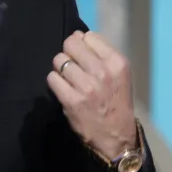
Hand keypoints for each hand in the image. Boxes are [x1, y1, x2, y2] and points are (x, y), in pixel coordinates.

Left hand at [46, 31, 137, 158]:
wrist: (115, 135)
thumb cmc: (116, 101)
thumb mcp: (119, 73)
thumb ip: (101, 54)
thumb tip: (77, 36)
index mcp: (117, 62)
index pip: (89, 36)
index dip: (82, 44)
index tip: (83, 55)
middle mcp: (103, 72)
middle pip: (71, 44)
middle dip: (68, 53)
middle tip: (72, 66)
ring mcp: (86, 86)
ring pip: (59, 60)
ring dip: (60, 68)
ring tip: (68, 79)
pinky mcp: (71, 100)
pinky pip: (52, 78)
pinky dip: (54, 82)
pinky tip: (63, 89)